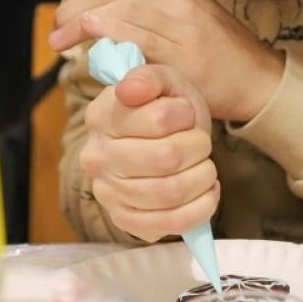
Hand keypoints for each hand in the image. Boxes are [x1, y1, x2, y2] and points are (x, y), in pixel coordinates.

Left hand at [50, 0, 284, 122]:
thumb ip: (144, 9)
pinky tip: (88, 40)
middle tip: (58, 30)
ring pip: (114, 5)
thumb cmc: (214, 52)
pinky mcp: (180, 50)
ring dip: (77, 22)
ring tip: (61, 41)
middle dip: (71, 6)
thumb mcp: (180, 16)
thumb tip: (97, 9)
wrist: (257, 79)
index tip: (65, 12)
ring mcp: (177, 20)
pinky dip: (104, 32)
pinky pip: (133, 34)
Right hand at [80, 62, 218, 242]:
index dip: (185, 116)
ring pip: (170, 192)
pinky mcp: (125, 220)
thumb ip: (150, 77)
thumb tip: (129, 90)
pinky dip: (200, 208)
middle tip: (201, 143)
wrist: (162, 142)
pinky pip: (169, 224)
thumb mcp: (164, 83)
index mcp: (102, 116)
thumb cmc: (165, 110)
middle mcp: (96, 156)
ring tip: (205, 167)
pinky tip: (206, 192)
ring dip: (202, 178)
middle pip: (166, 159)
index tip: (186, 114)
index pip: (159, 120)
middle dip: (198, 148)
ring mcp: (107, 192)